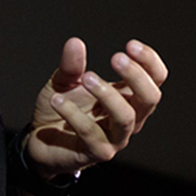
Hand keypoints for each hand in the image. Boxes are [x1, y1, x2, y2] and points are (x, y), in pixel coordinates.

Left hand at [26, 37, 167, 177]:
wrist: (40, 141)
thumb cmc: (62, 109)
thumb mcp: (65, 81)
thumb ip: (71, 65)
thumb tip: (75, 43)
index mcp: (129, 97)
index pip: (156, 79)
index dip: (149, 61)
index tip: (130, 45)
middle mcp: (130, 118)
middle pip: (150, 98)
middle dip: (136, 76)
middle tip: (116, 57)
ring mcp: (116, 138)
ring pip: (125, 117)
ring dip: (107, 94)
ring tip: (87, 78)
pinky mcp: (98, 152)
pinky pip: (91, 132)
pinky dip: (74, 114)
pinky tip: (57, 100)